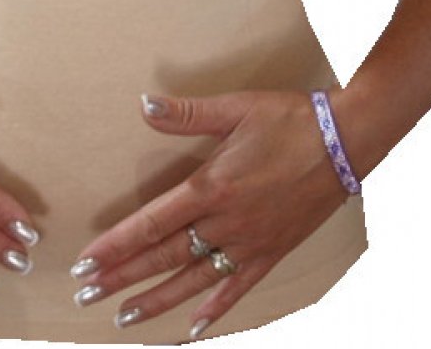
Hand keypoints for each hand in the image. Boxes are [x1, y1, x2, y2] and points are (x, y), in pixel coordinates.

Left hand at [68, 88, 350, 339]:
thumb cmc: (288, 119)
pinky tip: (194, 329)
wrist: (346, 142)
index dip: (115, 246)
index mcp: (211, 187)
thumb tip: (143, 104)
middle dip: (122, 279)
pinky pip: (238, 288)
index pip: (151, 225)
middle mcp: (227, 222)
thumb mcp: (235, 108)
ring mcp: (250, 242)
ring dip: (157, 302)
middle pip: (163, 258)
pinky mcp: (273, 251)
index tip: (84, 264)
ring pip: (194, 281)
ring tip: (124, 319)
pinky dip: (214, 311)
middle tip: (86, 295)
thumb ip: (186, 113)